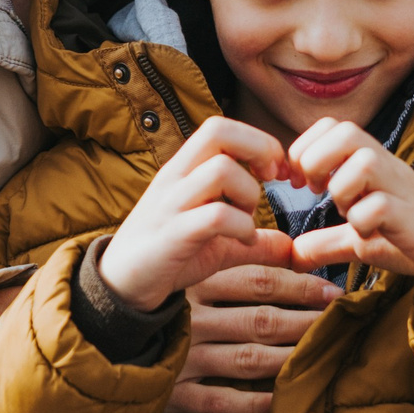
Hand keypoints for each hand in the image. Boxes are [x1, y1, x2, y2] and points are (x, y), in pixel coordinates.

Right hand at [98, 117, 297, 311]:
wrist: (121, 285)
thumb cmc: (168, 255)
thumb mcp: (218, 244)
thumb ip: (254, 240)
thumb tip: (292, 248)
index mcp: (184, 169)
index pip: (221, 127)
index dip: (258, 140)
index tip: (277, 171)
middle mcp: (176, 178)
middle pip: (218, 130)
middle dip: (258, 147)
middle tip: (273, 178)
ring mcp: (171, 204)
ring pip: (220, 170)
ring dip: (249, 193)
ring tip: (249, 218)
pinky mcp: (172, 235)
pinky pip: (215, 215)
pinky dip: (241, 227)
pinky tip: (243, 241)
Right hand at [166, 263, 343, 412]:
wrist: (107, 334)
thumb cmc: (165, 298)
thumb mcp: (192, 270)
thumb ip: (236, 257)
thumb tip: (293, 247)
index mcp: (196, 284)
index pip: (257, 281)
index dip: (299, 285)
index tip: (332, 289)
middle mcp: (192, 319)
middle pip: (259, 319)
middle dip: (305, 319)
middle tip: (339, 320)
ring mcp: (184, 358)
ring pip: (247, 359)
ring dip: (290, 358)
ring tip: (322, 353)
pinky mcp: (175, 392)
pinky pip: (220, 401)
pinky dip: (253, 402)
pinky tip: (283, 399)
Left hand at [282, 120, 413, 289]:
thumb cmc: (413, 238)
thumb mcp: (361, 238)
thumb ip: (327, 242)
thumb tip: (292, 254)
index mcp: (371, 163)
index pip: (331, 126)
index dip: (304, 148)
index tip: (301, 183)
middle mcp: (387, 167)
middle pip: (344, 131)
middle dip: (317, 162)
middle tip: (318, 192)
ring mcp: (401, 189)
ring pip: (363, 162)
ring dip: (342, 190)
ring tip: (347, 212)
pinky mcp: (413, 217)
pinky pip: (380, 206)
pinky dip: (362, 221)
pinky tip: (368, 233)